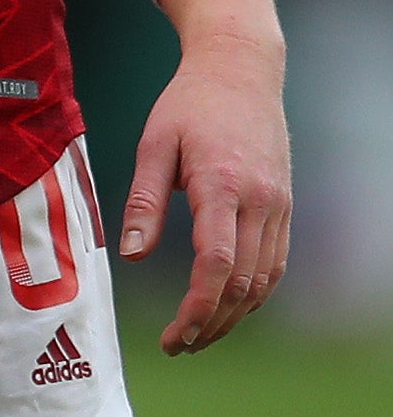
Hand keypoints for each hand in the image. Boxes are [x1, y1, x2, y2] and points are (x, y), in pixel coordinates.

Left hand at [128, 0, 291, 352]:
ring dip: (233, 315)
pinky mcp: (284, 207)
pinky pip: (274, 263)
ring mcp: (279, 206)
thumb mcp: (154, 144)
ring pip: (265, 280)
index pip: (216, 264)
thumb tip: (133, 256)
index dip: (197, 307)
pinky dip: (253, 292)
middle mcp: (260, 202)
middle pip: (243, 282)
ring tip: (197, 336)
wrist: (241, 71)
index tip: (173, 335)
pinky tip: (226, 306)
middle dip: (211, 322)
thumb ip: (144, 200)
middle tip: (177, 346)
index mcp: (223, 185)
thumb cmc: (189, 104)